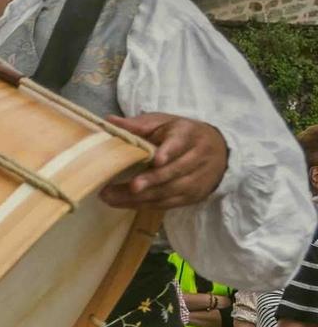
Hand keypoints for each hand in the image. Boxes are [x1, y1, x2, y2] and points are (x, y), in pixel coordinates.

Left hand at [100, 115, 228, 209]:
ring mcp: (198, 178)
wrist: (216, 149)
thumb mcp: (162, 122)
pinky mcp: (194, 195)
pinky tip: (124, 203)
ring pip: (170, 190)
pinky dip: (145, 204)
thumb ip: (138, 124)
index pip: (179, 143)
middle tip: (129, 187)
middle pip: (174, 171)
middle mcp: (198, 156)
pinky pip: (169, 203)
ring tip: (112, 198)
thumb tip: (109, 121)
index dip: (168, 152)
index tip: (156, 160)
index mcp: (188, 133)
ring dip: (141, 197)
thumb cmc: (179, 134)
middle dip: (151, 180)